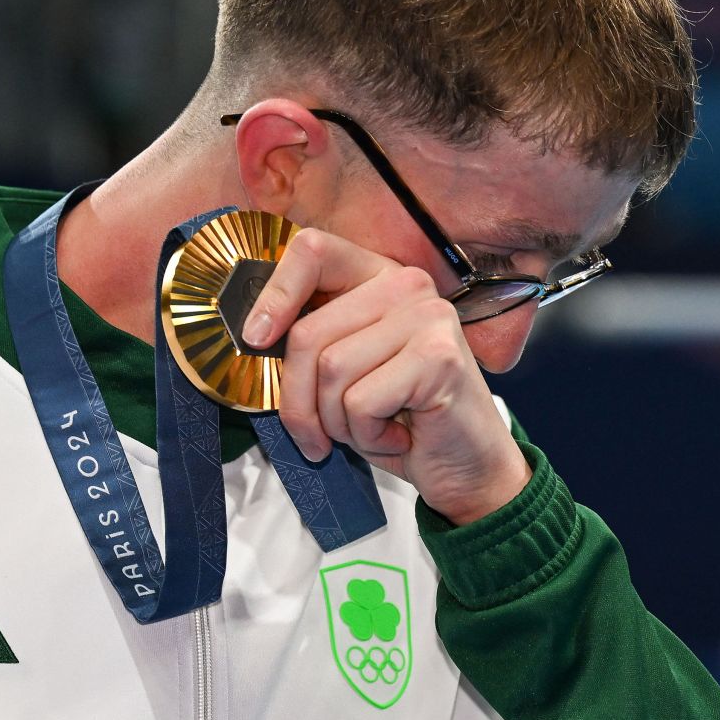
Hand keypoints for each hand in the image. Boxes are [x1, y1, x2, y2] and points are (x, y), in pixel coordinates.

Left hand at [242, 228, 531, 524]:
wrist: (466, 468)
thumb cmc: (400, 419)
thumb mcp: (345, 371)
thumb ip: (312, 343)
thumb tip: (253, 334)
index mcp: (379, 276)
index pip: (313, 251)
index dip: (275, 294)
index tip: (255, 338)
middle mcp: (406, 283)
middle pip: (308, 333)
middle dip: (299, 400)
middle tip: (318, 436)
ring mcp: (427, 316)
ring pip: (331, 370)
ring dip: (337, 422)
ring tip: (373, 428)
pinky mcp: (438, 356)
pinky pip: (360, 402)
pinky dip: (367, 435)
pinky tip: (400, 435)